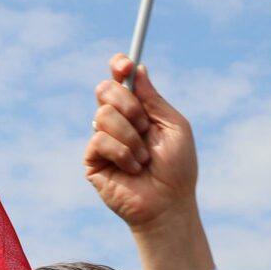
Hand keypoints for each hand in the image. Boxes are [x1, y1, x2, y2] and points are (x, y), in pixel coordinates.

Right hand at [84, 57, 214, 269]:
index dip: (119, 67)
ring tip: (143, 158)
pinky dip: (122, 152)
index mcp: (137, 110)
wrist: (169, 204)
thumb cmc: (177, 169)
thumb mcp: (174, 127)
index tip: (125, 65)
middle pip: (105, 89)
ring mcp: (103, 140)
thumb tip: (138, 70)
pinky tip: (132, 169)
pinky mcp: (92, 160)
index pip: (119, 79)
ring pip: (103, 114)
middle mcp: (117, 121)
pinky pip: (100, 139)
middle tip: (145, 126)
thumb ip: (154, 99)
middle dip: (128, 105)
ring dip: (130, 136)